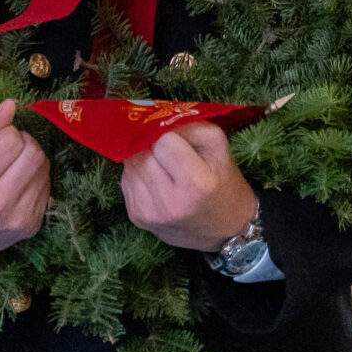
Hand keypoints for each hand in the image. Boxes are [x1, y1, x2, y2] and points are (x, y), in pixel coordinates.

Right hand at [0, 100, 49, 264]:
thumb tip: (11, 105)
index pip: (11, 140)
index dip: (4, 133)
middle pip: (34, 153)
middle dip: (23, 142)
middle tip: (6, 150)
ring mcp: (18, 220)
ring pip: (44, 168)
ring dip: (31, 159)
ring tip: (11, 167)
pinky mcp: (31, 227)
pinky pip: (47, 187)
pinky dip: (35, 178)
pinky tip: (17, 183)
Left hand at [120, 122, 258, 250]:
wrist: (225, 231)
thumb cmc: (224, 184)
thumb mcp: (219, 149)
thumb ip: (192, 127)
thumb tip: (158, 120)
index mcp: (195, 184)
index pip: (162, 141)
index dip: (170, 136)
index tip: (180, 142)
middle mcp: (169, 202)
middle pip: (142, 152)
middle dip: (153, 146)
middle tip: (169, 151)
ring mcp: (149, 212)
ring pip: (130, 165)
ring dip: (143, 158)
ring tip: (163, 166)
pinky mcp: (136, 218)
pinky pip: (126, 180)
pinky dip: (138, 174)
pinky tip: (156, 181)